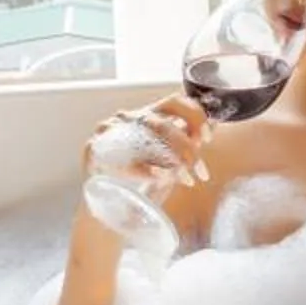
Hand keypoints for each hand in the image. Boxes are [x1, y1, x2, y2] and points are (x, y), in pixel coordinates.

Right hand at [82, 93, 212, 189]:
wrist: (103, 202)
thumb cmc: (137, 175)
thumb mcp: (166, 156)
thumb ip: (185, 142)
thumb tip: (211, 129)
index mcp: (148, 115)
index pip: (175, 102)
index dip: (195, 116)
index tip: (207, 138)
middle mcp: (130, 119)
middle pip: (162, 123)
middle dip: (186, 147)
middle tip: (198, 171)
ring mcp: (110, 132)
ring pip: (145, 136)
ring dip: (171, 160)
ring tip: (184, 178)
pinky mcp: (94, 151)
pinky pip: (122, 158)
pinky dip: (145, 169)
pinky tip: (159, 178)